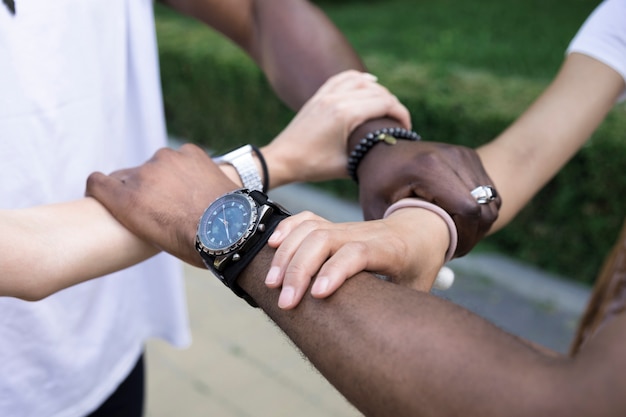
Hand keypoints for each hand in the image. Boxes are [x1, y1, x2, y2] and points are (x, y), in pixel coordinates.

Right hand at [86, 144, 237, 266]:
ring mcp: (166, 159)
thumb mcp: (153, 238)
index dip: (102, 190)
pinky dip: (187, 168)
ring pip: (158, 166)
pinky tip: (200, 185)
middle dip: (140, 188)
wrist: (232, 229)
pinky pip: (181, 157)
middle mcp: (141, 175)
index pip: (96, 182)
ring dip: (166, 177)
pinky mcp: (189, 151)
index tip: (110, 195)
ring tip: (187, 196)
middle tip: (162, 204)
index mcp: (126, 200)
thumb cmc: (193, 244)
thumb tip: (142, 207)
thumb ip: (139, 214)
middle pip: (131, 176)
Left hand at [262, 70, 410, 186]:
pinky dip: (359, 78)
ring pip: (361, 80)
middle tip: (399, 122)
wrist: (282, 159)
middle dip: (393, 105)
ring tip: (387, 106)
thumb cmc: (312, 165)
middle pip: (377, 91)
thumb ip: (368, 154)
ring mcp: (326, 94)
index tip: (406, 129)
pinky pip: (343, 78)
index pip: (385, 104)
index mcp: (346, 114)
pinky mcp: (319, 96)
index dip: (402, 114)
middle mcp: (337, 98)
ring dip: (379, 90)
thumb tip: (387, 150)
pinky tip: (370, 81)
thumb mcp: (346, 165)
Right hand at [265, 208, 448, 308]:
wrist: (420, 229)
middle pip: (324, 239)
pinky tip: (272, 245)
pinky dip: (287, 228)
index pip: (357, 252)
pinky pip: (307, 219)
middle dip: (299, 269)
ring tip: (272, 283)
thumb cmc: (419, 264)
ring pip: (311, 229)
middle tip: (286, 302)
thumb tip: (386, 344)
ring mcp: (347, 227)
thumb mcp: (419, 288)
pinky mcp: (335, 225)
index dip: (335, 271)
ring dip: (287, 254)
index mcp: (390, 250)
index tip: (317, 295)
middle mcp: (364, 234)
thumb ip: (402, 309)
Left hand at [356, 140, 500, 256]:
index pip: (468, 210)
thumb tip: (417, 263)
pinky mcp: (470, 156)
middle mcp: (452, 157)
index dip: (466, 237)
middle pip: (484, 207)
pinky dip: (481, 210)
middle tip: (454, 248)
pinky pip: (489, 191)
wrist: (381, 149)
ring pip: (491, 200)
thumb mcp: (377, 208)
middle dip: (474, 234)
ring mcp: (464, 154)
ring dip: (479, 223)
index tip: (451, 252)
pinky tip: (460, 219)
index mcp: (429, 168)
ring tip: (456, 234)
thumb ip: (397, 232)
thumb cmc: (376, 183)